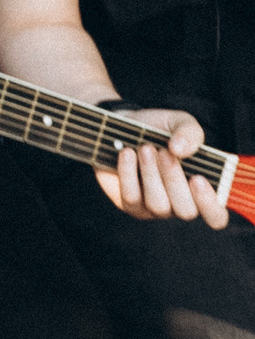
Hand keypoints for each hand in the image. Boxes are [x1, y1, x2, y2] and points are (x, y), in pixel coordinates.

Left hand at [94, 102, 228, 229]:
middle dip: (175, 180)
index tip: (198, 179)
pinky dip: (129, 173)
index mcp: (202, 189)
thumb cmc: (160, 129)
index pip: (216, 216)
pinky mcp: (130, 205)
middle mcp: (181, 204)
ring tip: (145, 148)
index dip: (210, 204)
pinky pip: (132, 198)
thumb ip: (190, 133)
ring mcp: (155, 208)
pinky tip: (127, 153)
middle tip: (165, 152)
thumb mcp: (180, 122)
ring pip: (158, 205)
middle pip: (186, 211)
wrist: (122, 125)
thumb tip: (181, 149)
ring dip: (152, 174)